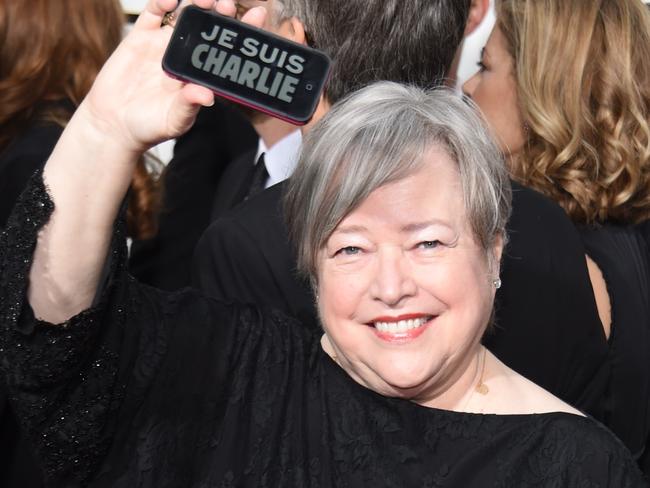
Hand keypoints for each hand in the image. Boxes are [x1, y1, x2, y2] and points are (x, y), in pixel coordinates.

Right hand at [82, 0, 266, 154]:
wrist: (115, 124)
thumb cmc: (150, 127)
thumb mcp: (174, 120)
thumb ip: (189, 106)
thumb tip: (207, 95)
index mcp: (201, 74)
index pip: (227, 49)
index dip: (242, 31)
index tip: (258, 15)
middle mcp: (187, 55)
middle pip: (209, 26)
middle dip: (221, 11)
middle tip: (228, 3)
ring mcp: (164, 44)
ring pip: (185, 14)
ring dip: (197, 2)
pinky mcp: (140, 37)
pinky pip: (153, 13)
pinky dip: (162, 2)